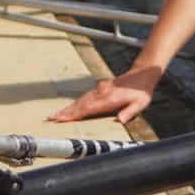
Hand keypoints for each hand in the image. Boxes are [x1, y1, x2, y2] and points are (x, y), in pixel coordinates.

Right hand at [48, 64, 162, 124]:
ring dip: (68, 108)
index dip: (74, 114)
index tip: (61, 119)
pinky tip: (70, 108)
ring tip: (55, 115)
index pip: (88, 108)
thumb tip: (120, 120)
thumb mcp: (140, 103)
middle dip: (65, 112)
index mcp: (109, 99)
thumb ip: (130, 112)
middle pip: (80, 104)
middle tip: (51, 118)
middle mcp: (102, 93)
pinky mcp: (100, 88)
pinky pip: (85, 97)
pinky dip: (75, 103)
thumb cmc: (142, 92)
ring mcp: (100, 90)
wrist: (143, 74)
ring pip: (81, 100)